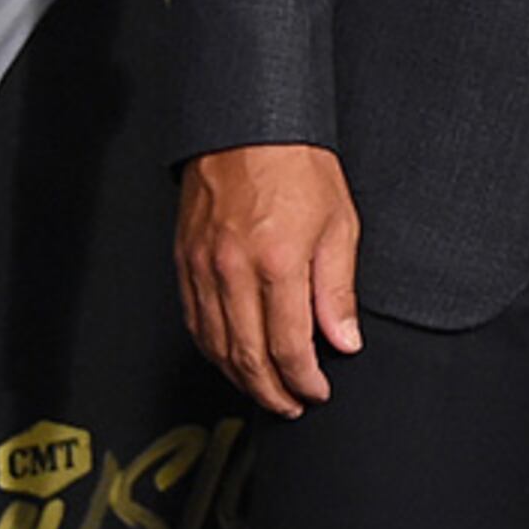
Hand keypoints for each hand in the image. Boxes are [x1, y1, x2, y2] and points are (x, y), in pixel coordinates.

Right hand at [175, 142, 362, 416]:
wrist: (248, 123)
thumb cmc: (297, 164)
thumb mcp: (339, 223)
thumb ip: (338, 290)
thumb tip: (344, 340)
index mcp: (277, 263)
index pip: (288, 347)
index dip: (303, 380)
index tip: (317, 391)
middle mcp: (233, 271)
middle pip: (246, 357)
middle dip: (272, 391)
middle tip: (292, 405)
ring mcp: (203, 267)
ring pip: (215, 346)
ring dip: (240, 378)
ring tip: (265, 390)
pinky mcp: (184, 261)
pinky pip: (195, 321)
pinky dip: (213, 349)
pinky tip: (230, 357)